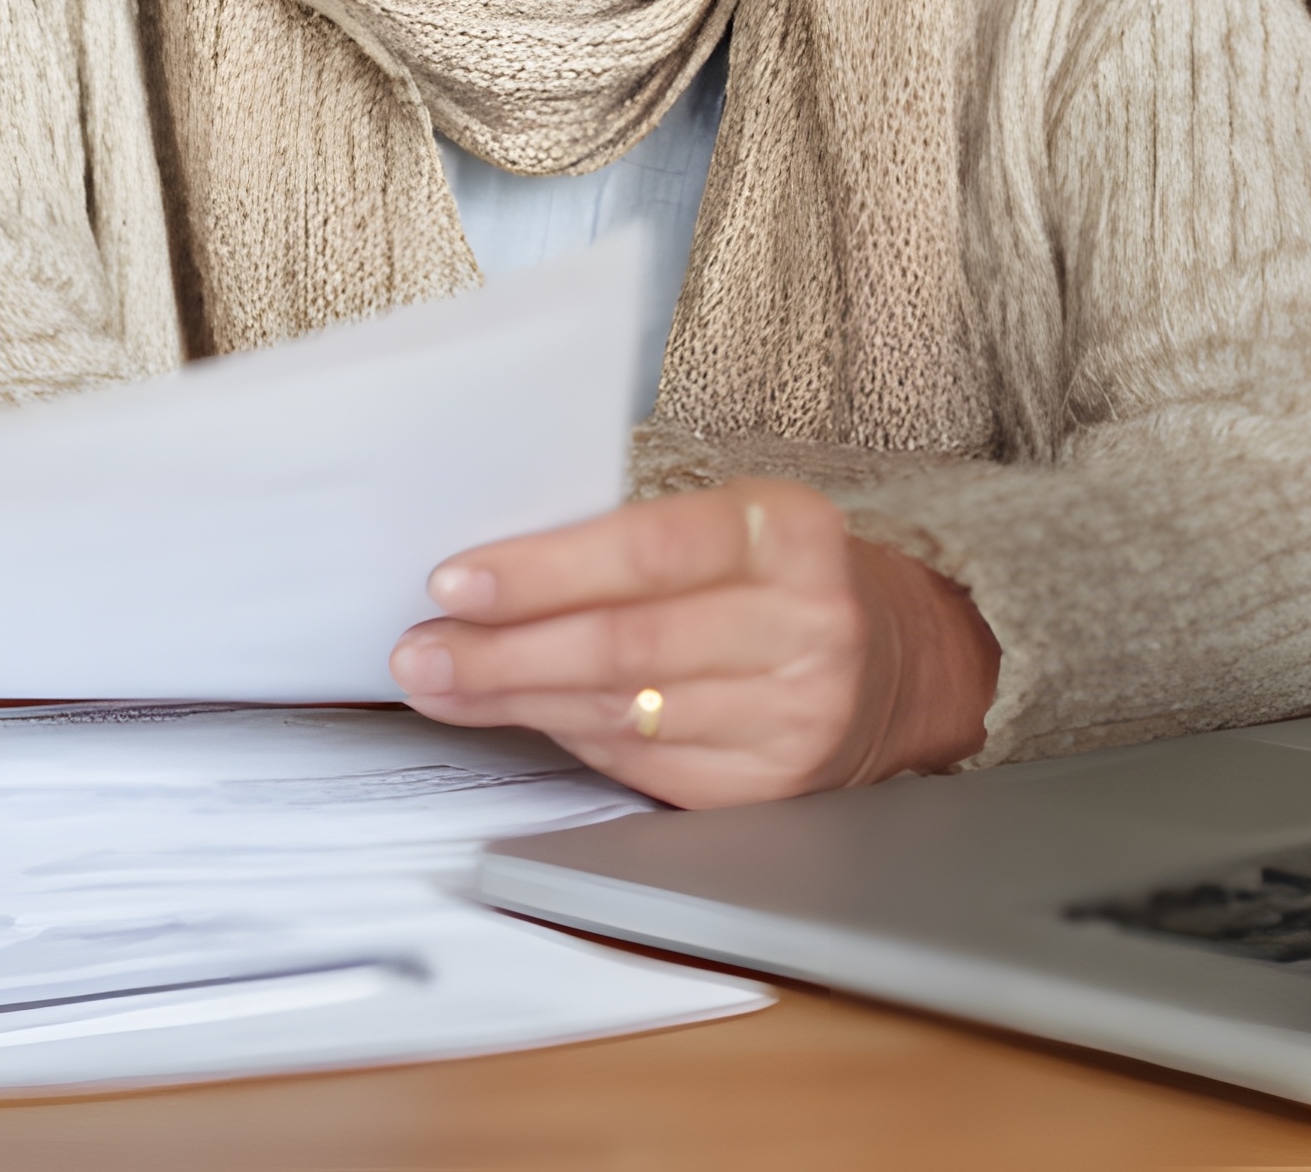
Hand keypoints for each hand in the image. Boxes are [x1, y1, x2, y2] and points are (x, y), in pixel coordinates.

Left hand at [388, 480, 999, 806]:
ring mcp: (795, 717)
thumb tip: (482, 573)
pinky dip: (566, 735)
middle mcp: (806, 627)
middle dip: (504, 652)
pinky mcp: (771, 787)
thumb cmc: (768, 573)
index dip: (543, 571)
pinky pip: (641, 762)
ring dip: (514, 699)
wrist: (891, 660)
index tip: (454, 582)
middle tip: (420, 650)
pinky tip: (515, 714)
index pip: (648, 551)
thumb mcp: (724, 524)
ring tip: (439, 682)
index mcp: (787, 534)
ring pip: (624, 712)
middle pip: (627, 646)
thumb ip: (624, 538)